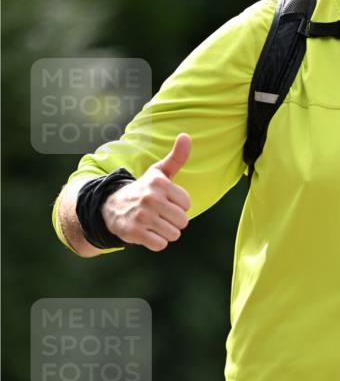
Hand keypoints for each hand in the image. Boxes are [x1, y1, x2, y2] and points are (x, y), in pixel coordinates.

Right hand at [101, 133, 192, 251]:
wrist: (112, 206)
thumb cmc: (144, 189)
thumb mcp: (158, 173)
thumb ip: (176, 157)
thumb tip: (186, 136)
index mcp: (159, 183)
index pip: (187, 204)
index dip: (178, 206)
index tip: (165, 202)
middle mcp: (150, 198)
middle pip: (183, 221)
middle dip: (174, 221)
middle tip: (159, 215)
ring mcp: (142, 216)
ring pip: (174, 234)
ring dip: (165, 233)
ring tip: (153, 223)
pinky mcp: (135, 233)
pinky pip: (160, 245)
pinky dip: (156, 242)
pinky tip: (146, 232)